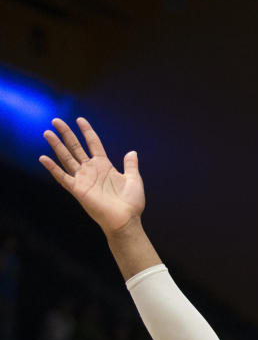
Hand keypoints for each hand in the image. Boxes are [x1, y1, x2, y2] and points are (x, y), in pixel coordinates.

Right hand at [39, 118, 144, 234]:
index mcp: (105, 166)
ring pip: (67, 158)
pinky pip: (62, 177)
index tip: (79, 119)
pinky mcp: (77, 190)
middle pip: (76, 148)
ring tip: (47, 133)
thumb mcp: (133, 179)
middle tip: (56, 121)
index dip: (87, 131)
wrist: (126, 219)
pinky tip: (43, 158)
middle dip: (66, 134)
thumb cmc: (131, 203)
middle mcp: (91, 170)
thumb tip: (132, 152)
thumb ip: (130, 165)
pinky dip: (52, 168)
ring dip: (57, 146)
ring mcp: (83, 179)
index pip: (93, 144)